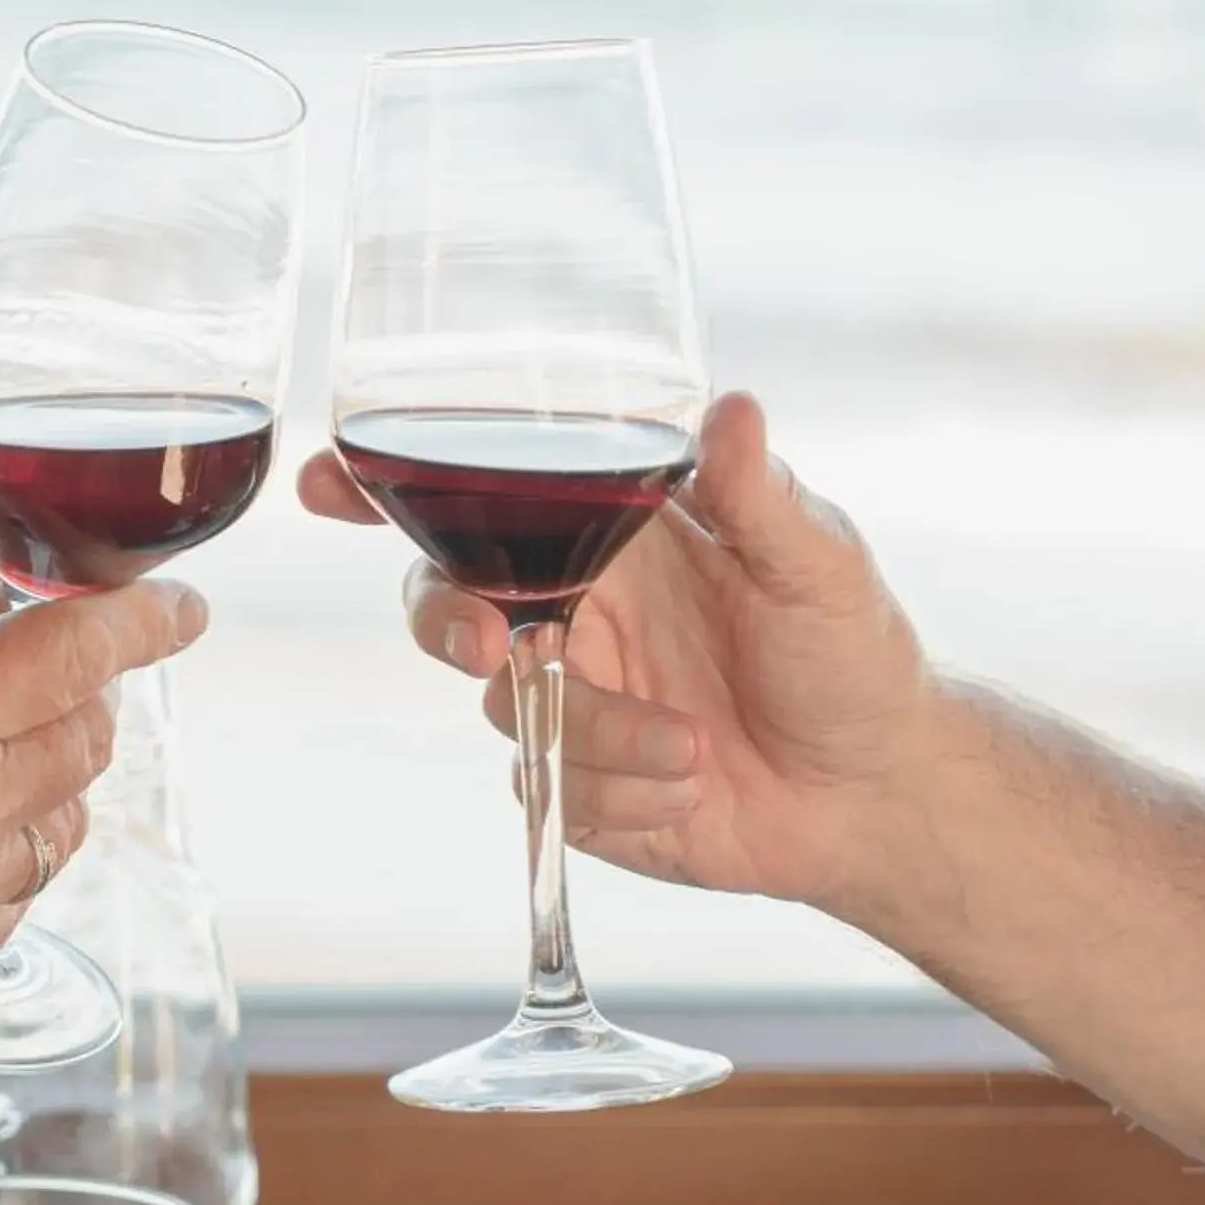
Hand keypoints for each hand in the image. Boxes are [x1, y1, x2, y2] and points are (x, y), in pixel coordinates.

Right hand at [0, 579, 206, 1015]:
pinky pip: (21, 889)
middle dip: (78, 692)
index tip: (184, 607)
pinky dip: (1, 848)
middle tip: (23, 674)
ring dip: (42, 777)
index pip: (86, 651)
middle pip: (92, 736)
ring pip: (68, 819)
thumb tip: (28, 602)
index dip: (149, 619)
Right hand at [300, 391, 940, 919]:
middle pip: (444, 599)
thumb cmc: (854, 659)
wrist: (874, 797)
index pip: (483, 498)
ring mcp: (566, 702)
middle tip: (492, 644)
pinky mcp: (574, 787)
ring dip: (596, 734)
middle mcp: (572, 611)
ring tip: (694, 748)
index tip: (330, 474)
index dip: (391, 486)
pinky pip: (544, 787)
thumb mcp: (818, 565)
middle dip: (447, 619)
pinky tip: (690, 788)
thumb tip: (732, 407)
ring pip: (503, 707)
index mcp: (612, 538)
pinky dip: (619, 792)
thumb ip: (759, 495)